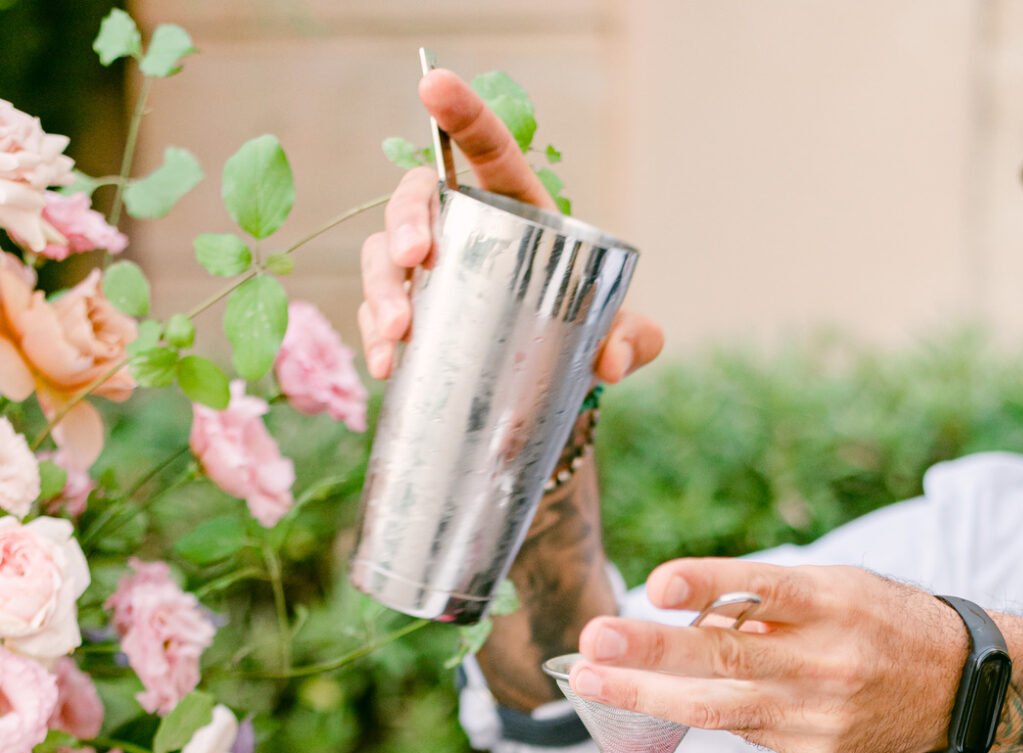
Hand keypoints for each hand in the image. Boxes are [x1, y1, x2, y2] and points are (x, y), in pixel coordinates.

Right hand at [358, 69, 662, 383]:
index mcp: (520, 211)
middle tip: (415, 257)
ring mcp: (433, 273)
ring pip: (385, 254)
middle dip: (405, 219)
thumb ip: (634, 342)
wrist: (558, 383)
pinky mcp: (414, 315)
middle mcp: (467, 230)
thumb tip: (613, 362)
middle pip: (419, 199)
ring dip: (382, 285)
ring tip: (397, 331)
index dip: (461, 115)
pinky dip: (372, 334)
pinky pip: (377, 312)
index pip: (489, 151)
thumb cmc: (590, 340)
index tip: (432, 83)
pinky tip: (382, 363)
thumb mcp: (623, 338)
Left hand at [571, 559, 973, 752]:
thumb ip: (765, 601)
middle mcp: (827, 661)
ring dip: (646, 694)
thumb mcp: (838, 587)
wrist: (957, 686)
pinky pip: (745, 728)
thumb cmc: (881, 621)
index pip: (764, 589)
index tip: (656, 584)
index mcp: (836, 603)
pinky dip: (710, 707)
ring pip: (719, 708)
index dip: (709, 585)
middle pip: (727, 657)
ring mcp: (819, 715)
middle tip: (591, 641)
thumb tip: (682, 619)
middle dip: (650, 652)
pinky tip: (686, 695)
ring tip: (590, 679)